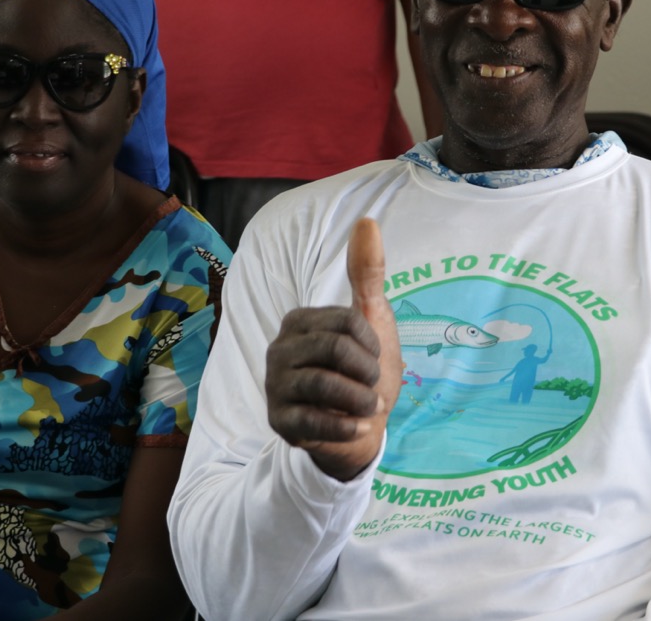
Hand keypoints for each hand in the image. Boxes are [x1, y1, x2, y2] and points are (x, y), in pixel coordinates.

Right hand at [265, 218, 401, 480]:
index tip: (375, 356)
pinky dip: (345, 426)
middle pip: (334, 350)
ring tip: (370, 407)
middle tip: (373, 386)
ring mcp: (275, 385)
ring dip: (360, 400)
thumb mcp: (371, 319)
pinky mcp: (278, 420)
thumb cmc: (363, 370)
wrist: (358, 429)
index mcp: (298, 321)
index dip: (372, 342)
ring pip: (323, 385)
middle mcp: (279, 348)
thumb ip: (367, 272)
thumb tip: (366, 220)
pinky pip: (312, 421)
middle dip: (366, 372)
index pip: (345, 321)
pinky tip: (358, 426)